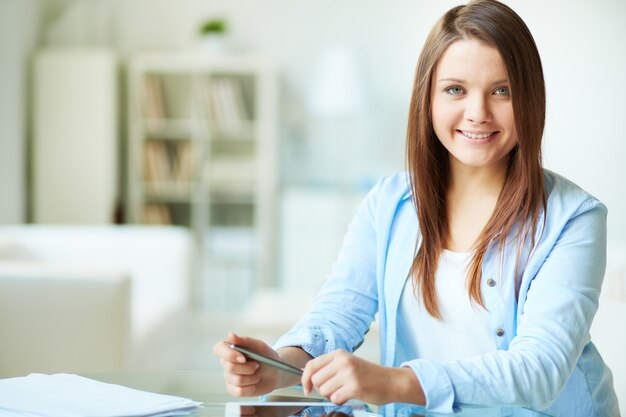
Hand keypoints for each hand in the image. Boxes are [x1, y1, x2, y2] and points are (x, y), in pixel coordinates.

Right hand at [212, 332, 279, 396]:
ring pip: (236, 380)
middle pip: (230, 367)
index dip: (228, 354)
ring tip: (256, 374)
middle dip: (248, 367)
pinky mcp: (234, 389)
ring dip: (252, 378)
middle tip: (256, 365)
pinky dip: (250, 388)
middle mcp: (227, 363)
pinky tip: (254, 383)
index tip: (242, 357)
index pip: (219, 349)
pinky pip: (238, 391)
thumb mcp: (259, 346)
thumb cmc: (267, 357)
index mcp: (231, 349)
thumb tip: (231, 335)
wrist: (276, 372)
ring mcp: (230, 377)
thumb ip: (245, 340)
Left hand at [301, 350, 424, 405]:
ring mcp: (349, 374)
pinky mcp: (355, 387)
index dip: (305, 379)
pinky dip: (340, 401)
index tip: (307, 388)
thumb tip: (309, 377)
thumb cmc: (369, 375)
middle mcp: (342, 361)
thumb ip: (330, 367)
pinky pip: (335, 399)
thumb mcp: (348, 363)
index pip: (312, 365)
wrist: (391, 381)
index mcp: (339, 354)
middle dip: (322, 389)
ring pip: (324, 391)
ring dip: (332, 396)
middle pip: (316, 380)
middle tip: (335, 390)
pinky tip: (349, 396)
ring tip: (344, 392)